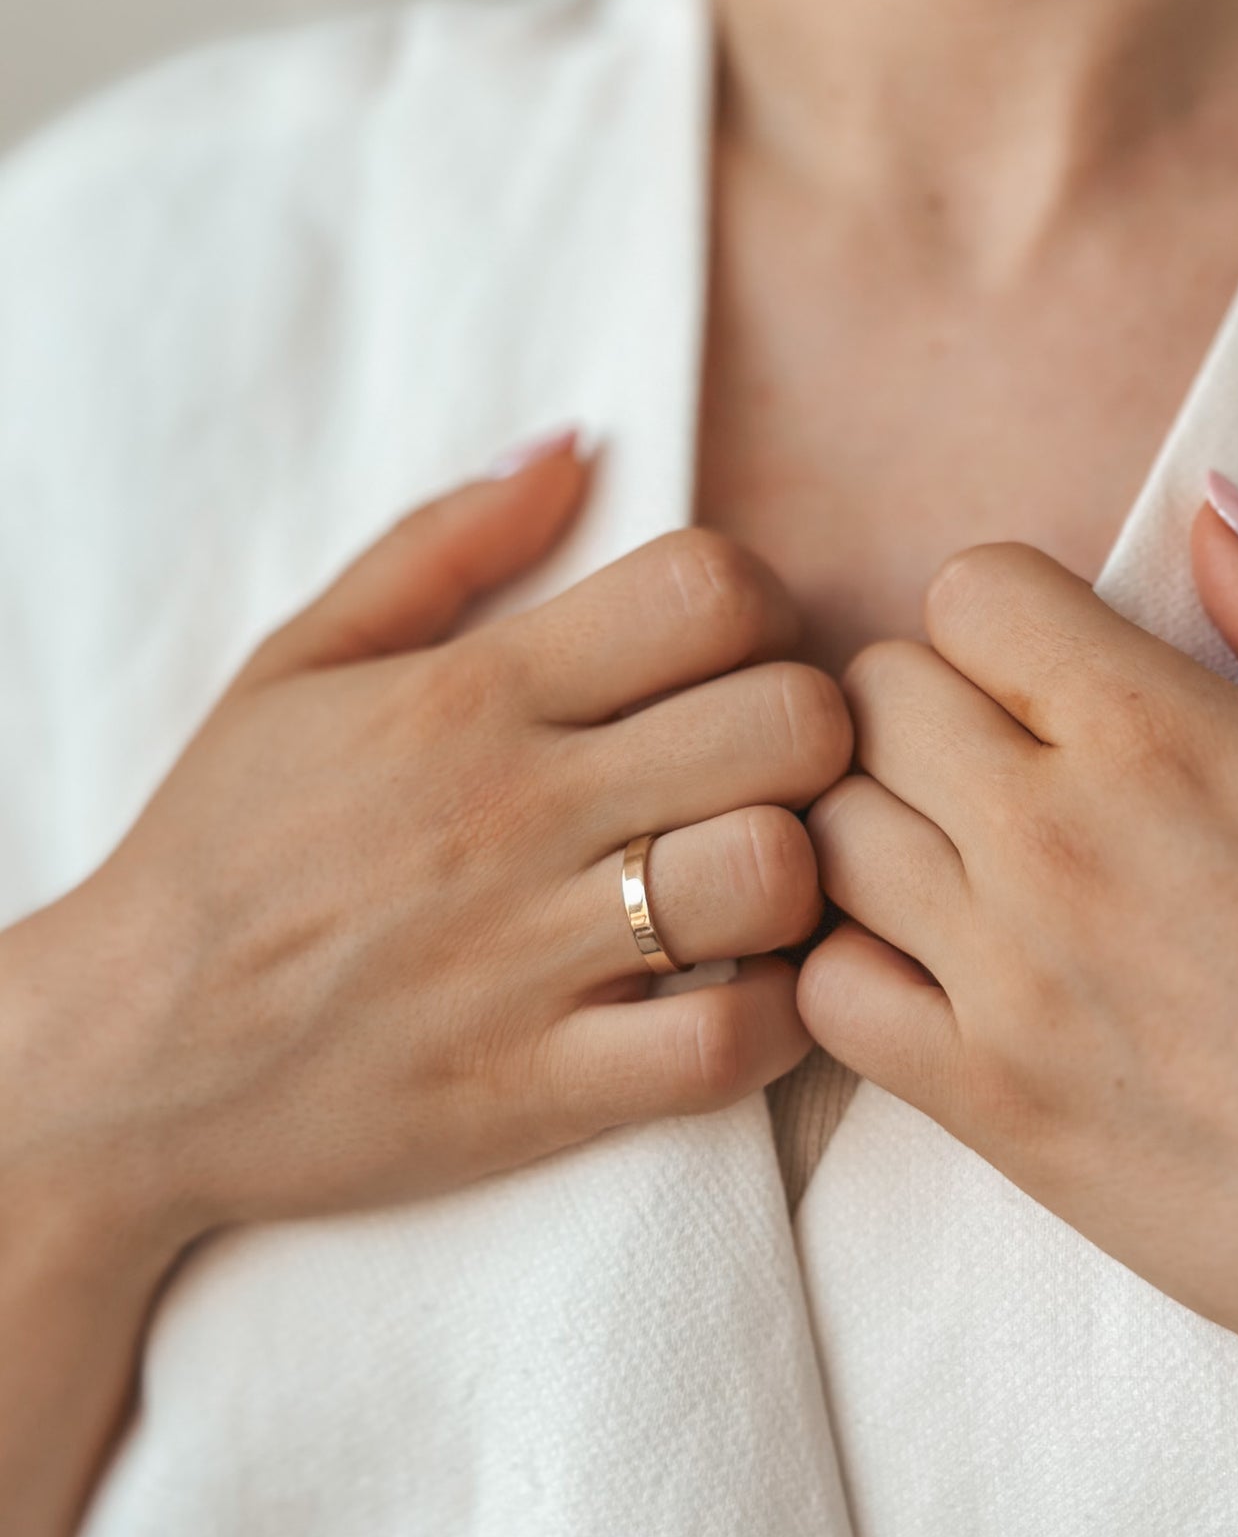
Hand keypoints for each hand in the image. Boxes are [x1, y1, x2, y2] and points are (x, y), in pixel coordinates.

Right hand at [0, 434, 850, 1263]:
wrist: (127, 1055)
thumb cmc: (224, 842)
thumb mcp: (299, 660)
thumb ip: (444, 541)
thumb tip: (578, 445)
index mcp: (471, 693)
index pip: (708, 588)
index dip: (759, 605)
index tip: (728, 653)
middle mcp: (517, 812)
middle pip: (787, 722)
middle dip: (811, 731)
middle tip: (767, 767)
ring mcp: (533, 959)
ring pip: (778, 876)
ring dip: (803, 876)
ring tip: (758, 878)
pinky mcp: (542, 1091)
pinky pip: (735, 1046)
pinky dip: (779, 1018)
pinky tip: (741, 987)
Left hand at [801, 481, 1237, 1499]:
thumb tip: (1211, 502)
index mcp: (1163, 736)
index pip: (968, 592)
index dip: (1006, 618)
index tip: (1047, 670)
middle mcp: (1055, 840)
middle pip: (870, 696)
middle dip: (922, 706)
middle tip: (992, 761)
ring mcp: (1005, 977)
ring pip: (823, 830)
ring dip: (872, 825)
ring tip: (949, 859)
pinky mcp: (984, 1103)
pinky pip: (823, 990)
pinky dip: (849, 967)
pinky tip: (928, 971)